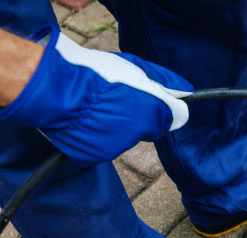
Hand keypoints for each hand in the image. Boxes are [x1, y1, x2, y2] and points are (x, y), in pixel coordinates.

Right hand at [0, 25, 191, 165]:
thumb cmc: (95, 73)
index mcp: (154, 111)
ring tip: (95, 107)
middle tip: (116, 100)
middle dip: (138, 117)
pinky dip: (97, 137)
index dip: (161, 107)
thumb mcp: (135, 68)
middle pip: (148, 129)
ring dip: (115, 127)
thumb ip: (164, 81)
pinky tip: (85, 120)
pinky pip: (102, 146)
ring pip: (125, 138)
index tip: (150, 100)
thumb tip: (187, 91)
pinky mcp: (96, 155)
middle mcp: (140, 133)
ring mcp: (117, 147)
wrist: (56, 88)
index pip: (174, 117)